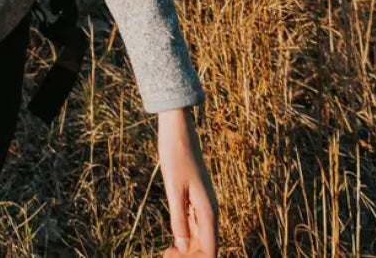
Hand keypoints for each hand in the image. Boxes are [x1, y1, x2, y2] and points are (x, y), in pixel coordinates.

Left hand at [158, 107, 217, 257]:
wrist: (178, 130)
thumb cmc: (175, 155)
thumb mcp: (173, 188)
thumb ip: (178, 218)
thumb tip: (182, 246)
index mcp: (208, 211)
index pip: (210, 251)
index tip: (169, 255)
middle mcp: (210, 211)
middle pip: (206, 247)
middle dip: (189, 256)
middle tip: (165, 254)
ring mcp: (204, 206)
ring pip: (201, 238)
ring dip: (187, 250)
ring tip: (166, 251)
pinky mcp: (196, 199)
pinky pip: (196, 226)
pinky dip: (186, 236)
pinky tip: (173, 239)